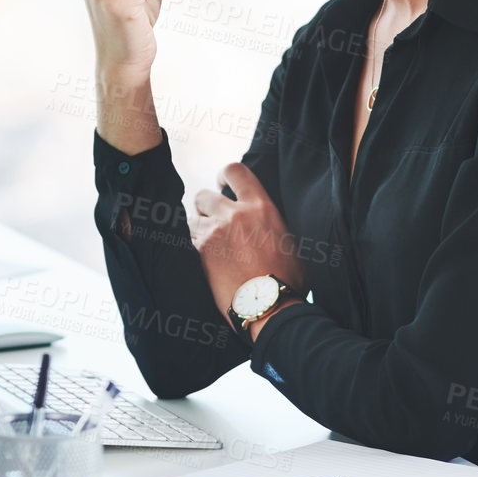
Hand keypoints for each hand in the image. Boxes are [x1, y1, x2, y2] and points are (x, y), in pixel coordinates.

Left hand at [189, 162, 306, 324]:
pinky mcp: (202, 251)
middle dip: (204, 207)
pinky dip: (195, 246)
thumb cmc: (287, 280)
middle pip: (203, 195)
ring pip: (192, 219)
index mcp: (261, 206)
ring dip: (199, 229)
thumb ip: (269, 222)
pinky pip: (190, 240)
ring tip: (211, 244)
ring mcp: (215, 232)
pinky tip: (208, 258)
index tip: (222, 184)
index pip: (235, 171)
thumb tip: (262, 223)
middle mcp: (235, 214)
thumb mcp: (287, 240)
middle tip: (212, 220)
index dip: (224, 175)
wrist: (269, 305)